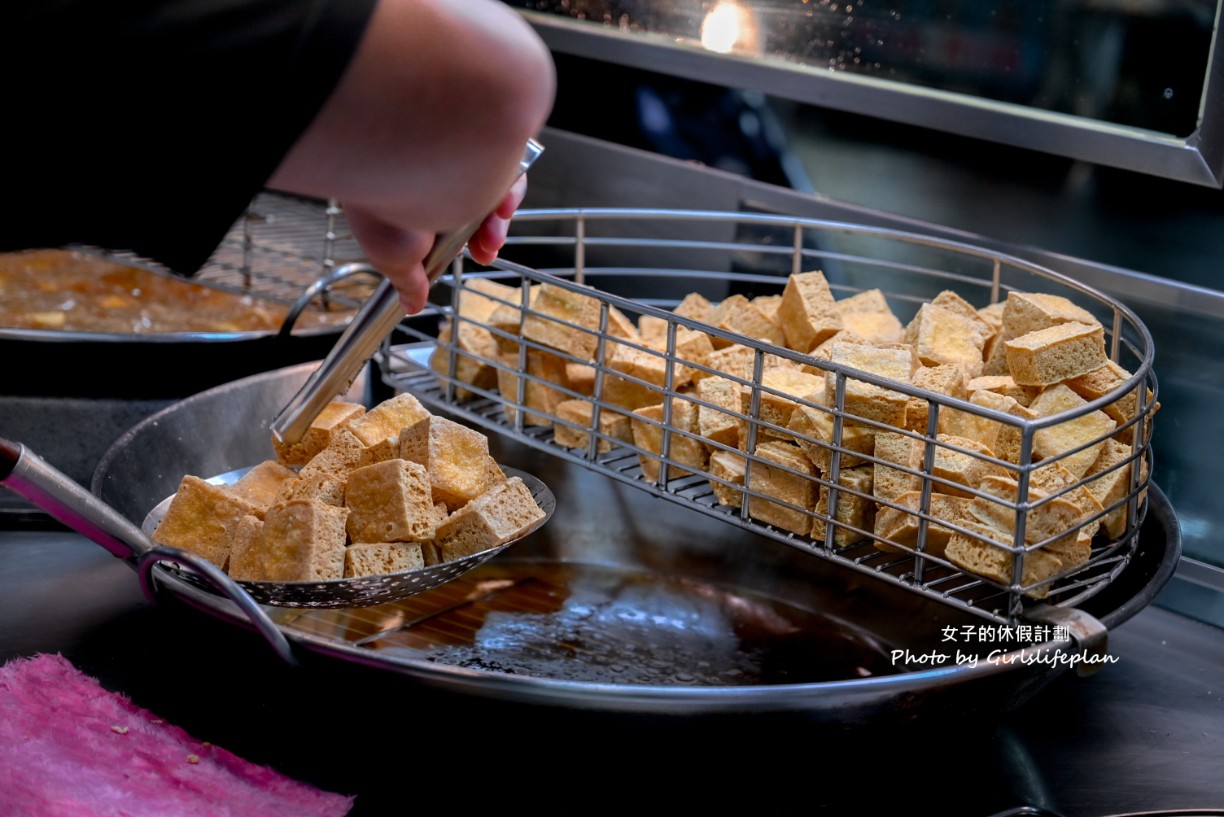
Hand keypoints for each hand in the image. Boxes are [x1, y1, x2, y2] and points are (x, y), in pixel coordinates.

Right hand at [345, 174, 528, 314]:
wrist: (406, 159)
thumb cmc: (387, 206)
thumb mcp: (394, 256)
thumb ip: (408, 282)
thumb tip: (410, 306)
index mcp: (409, 197)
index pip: (442, 224)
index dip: (455, 246)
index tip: (465, 259)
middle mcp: (435, 175)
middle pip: (472, 210)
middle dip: (482, 240)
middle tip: (484, 254)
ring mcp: (461, 157)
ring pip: (492, 194)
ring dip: (495, 223)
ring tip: (490, 236)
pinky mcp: (487, 145)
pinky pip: (508, 171)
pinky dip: (508, 193)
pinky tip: (500, 205)